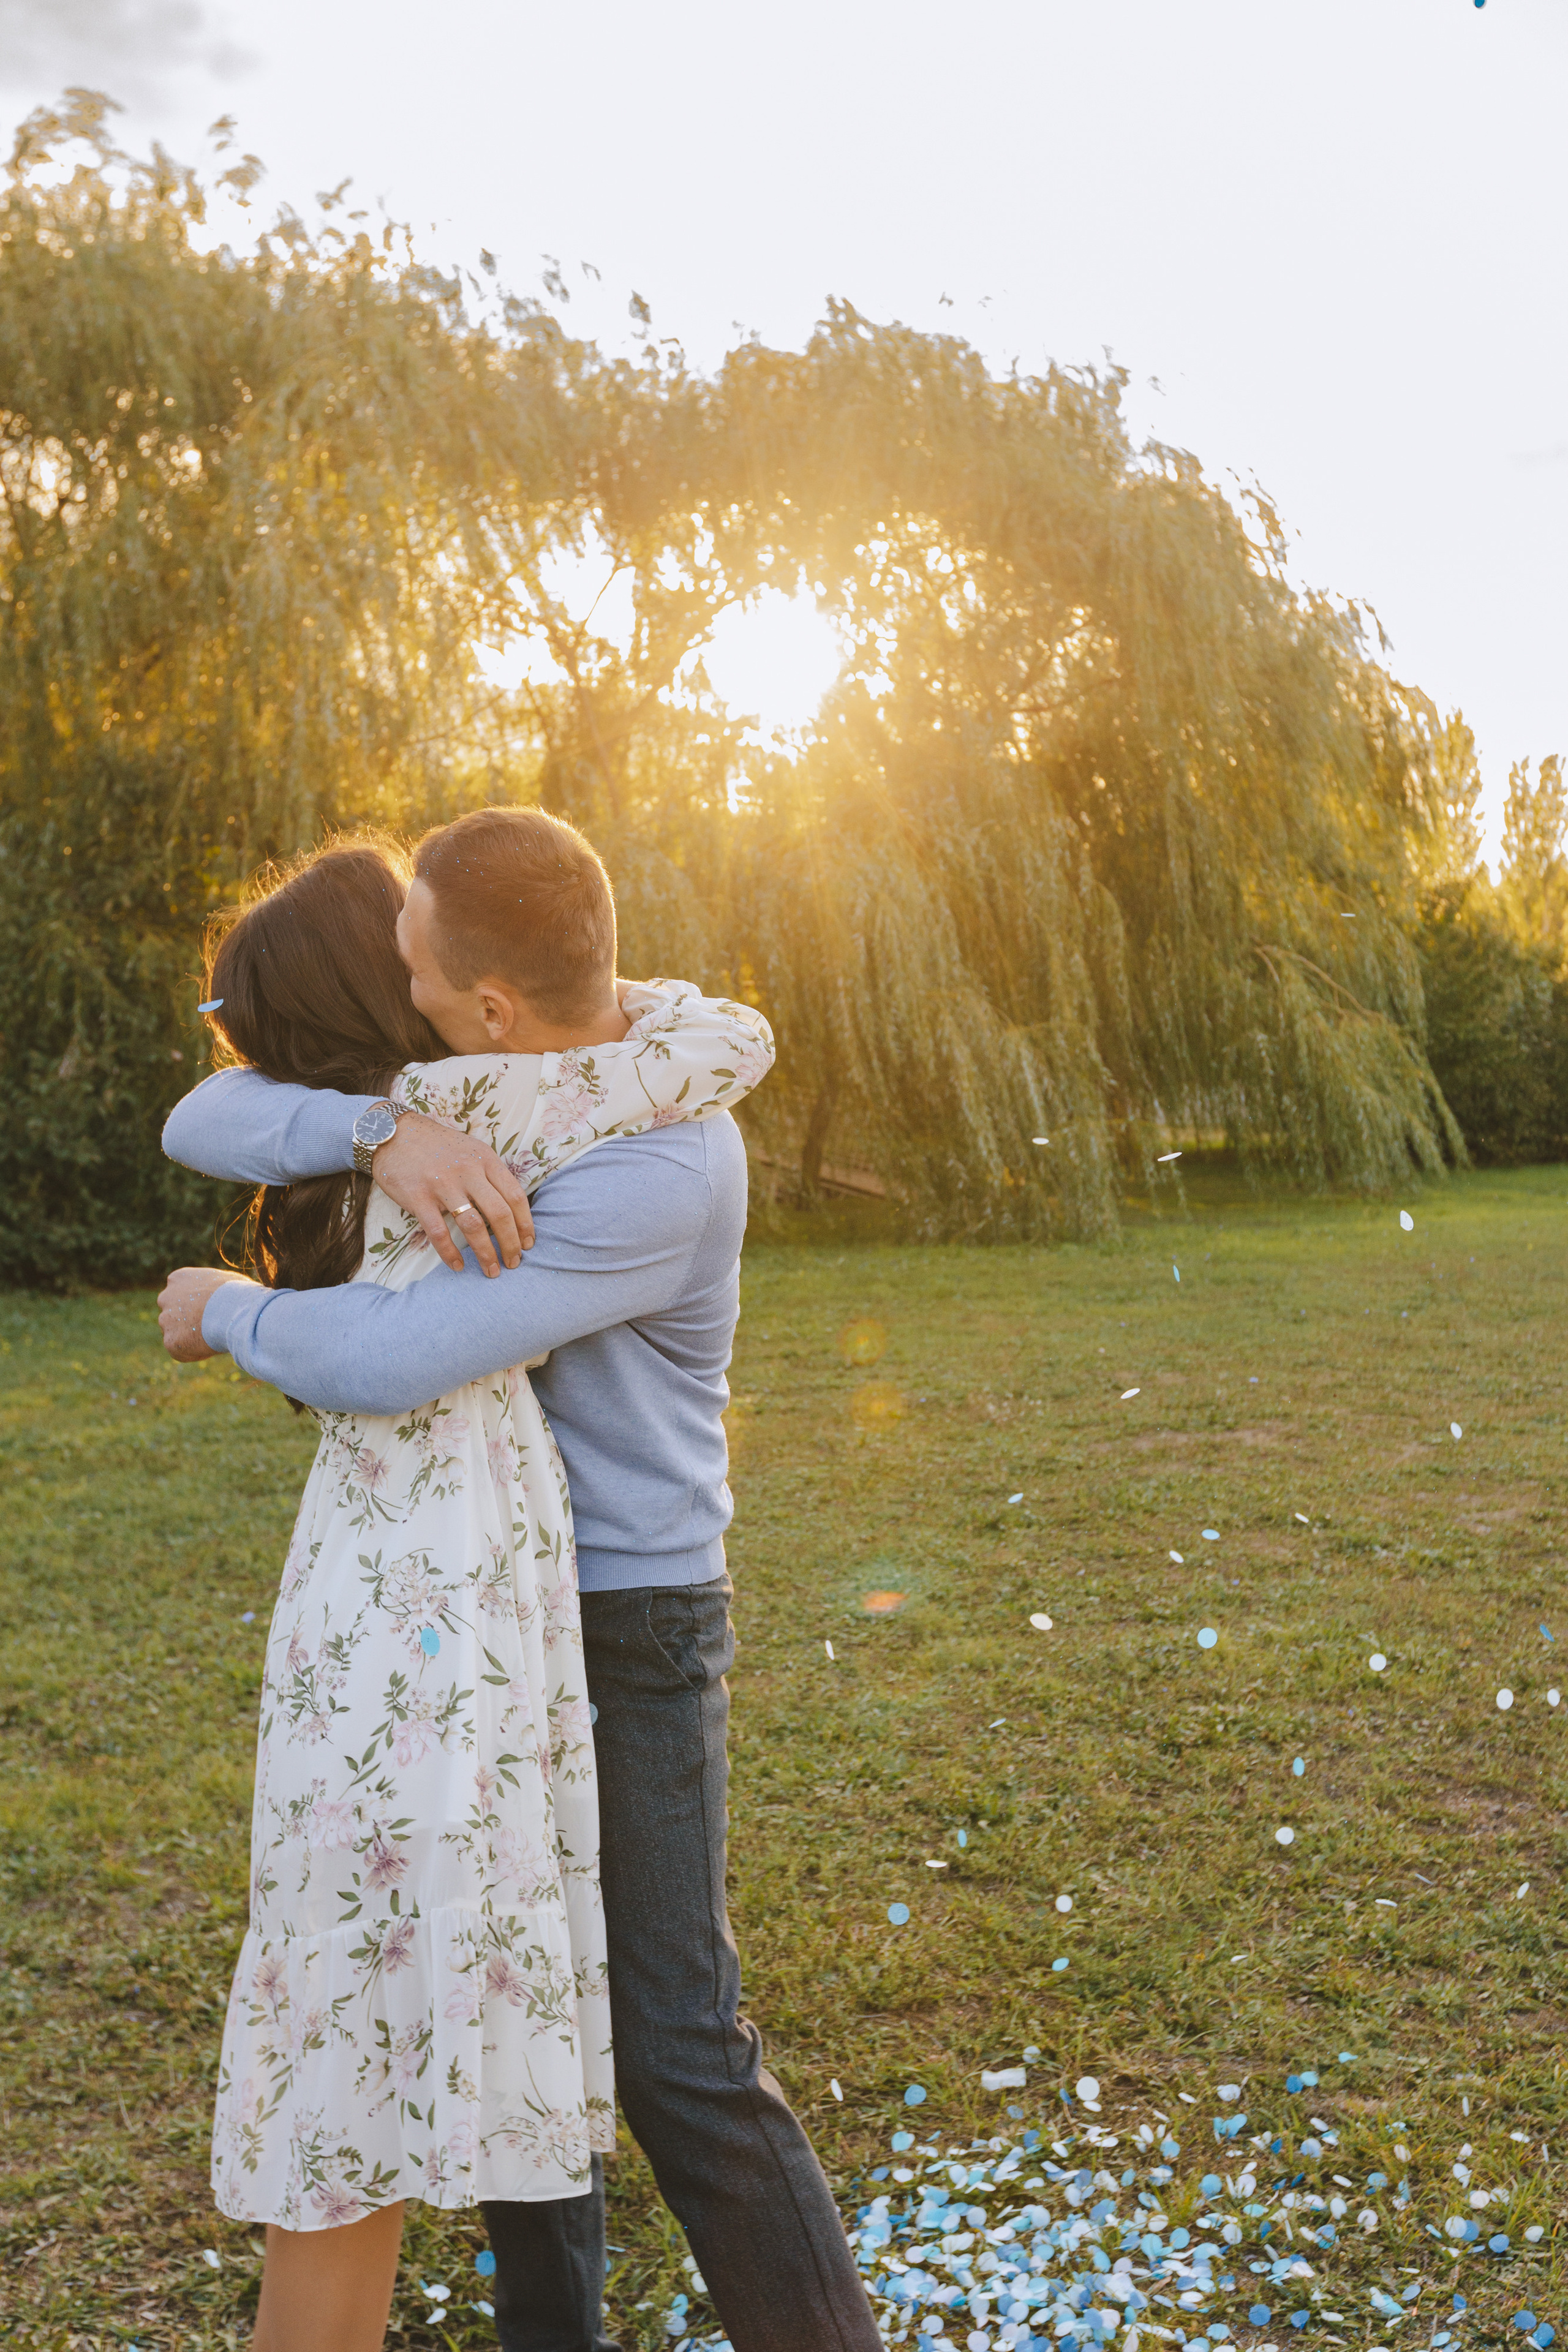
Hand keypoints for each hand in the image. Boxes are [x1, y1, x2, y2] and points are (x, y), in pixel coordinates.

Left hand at [158, 1266, 251, 1360]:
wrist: (235, 1311)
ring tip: (213, 1336)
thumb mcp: (224, 1281)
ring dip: (189, 1336)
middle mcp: (166, 1297)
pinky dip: (193, 1351)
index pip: (179, 1293)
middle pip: (172, 1313)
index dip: (194, 1304)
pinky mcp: (170, 1342)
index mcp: (178, 1278)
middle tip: (208, 1326)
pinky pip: (180, 1350)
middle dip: (185, 1320)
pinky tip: (210, 1346)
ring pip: (174, 1332)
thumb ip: (211, 1288)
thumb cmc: (238, 1294)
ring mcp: (165, 1320)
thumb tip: (219, 1297)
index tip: (208, 1310)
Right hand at [372, 1116, 534, 1275]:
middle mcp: (468, 1172)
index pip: (515, 1196)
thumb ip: (489, 1173)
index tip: (528, 1243)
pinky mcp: (419, 1198)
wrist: (392, 1133)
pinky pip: (438, 1232)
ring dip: (486, 1253)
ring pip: (474, 1226)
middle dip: (511, 1244)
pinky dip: (450, 1253)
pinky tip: (457, 1266)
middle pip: (500, 1214)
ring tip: (491, 1271)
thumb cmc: (436, 1145)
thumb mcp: (471, 1150)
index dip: (525, 1223)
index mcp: (485, 1160)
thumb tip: (510, 1205)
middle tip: (514, 1263)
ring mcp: (443, 1185)